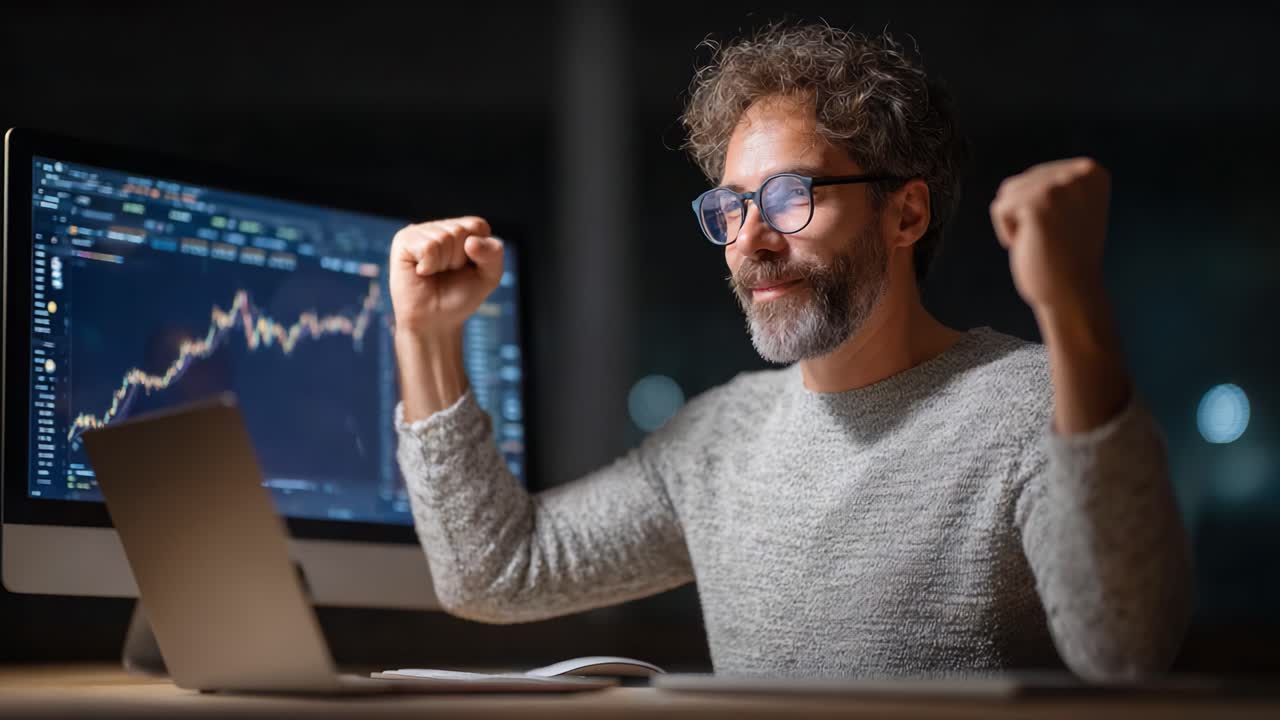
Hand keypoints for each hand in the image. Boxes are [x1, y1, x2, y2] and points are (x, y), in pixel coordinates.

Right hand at [388, 216, 504, 336]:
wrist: (435, 321)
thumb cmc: (460, 296)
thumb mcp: (489, 276)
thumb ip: (493, 253)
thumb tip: (470, 241)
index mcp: (461, 229)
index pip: (478, 226)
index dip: (478, 252)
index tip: (467, 267)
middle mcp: (439, 226)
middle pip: (460, 231)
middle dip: (459, 260)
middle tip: (447, 273)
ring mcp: (420, 231)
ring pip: (444, 238)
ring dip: (443, 264)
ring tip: (434, 273)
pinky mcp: (403, 241)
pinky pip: (428, 247)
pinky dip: (430, 265)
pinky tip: (421, 272)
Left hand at [990, 158, 1110, 312]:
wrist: (1073, 294)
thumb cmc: (1066, 257)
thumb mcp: (1070, 208)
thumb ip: (1058, 185)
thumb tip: (1037, 175)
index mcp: (1091, 172)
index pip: (1038, 175)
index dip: (1037, 208)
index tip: (1061, 229)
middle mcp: (1079, 173)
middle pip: (1020, 181)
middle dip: (1025, 215)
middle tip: (1052, 240)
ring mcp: (1059, 186)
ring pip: (1008, 194)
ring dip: (1016, 223)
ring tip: (1042, 241)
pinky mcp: (1038, 203)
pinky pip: (1000, 209)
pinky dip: (1007, 232)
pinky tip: (1031, 245)